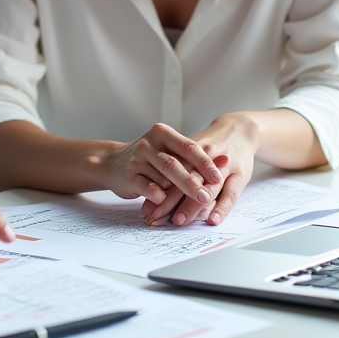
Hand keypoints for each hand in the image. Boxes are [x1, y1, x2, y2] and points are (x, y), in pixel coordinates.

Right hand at [102, 122, 223, 206]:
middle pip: (176, 164)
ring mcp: (137, 159)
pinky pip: (148, 188)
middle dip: (193, 183)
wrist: (112, 162)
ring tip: (192, 204)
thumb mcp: (169, 151)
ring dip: (178, 193)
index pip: (188, 146)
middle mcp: (149, 143)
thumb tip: (226, 160)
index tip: (219, 176)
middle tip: (207, 196)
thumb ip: (193, 157)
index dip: (205, 163)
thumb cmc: (149, 158)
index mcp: (162, 133)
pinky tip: (166, 202)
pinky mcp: (128, 175)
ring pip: (163, 178)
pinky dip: (159, 196)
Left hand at [139, 113, 259, 226]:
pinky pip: (231, 193)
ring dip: (192, 206)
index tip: (146, 208)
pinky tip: (212, 220)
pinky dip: (221, 208)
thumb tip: (154, 195)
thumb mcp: (191, 151)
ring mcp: (224, 165)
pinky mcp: (240, 175)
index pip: (171, 171)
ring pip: (207, 187)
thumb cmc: (210, 145)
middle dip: (170, 201)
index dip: (158, 190)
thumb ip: (175, 170)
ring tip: (179, 221)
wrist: (238, 130)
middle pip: (186, 179)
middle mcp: (206, 156)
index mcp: (190, 150)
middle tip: (157, 217)